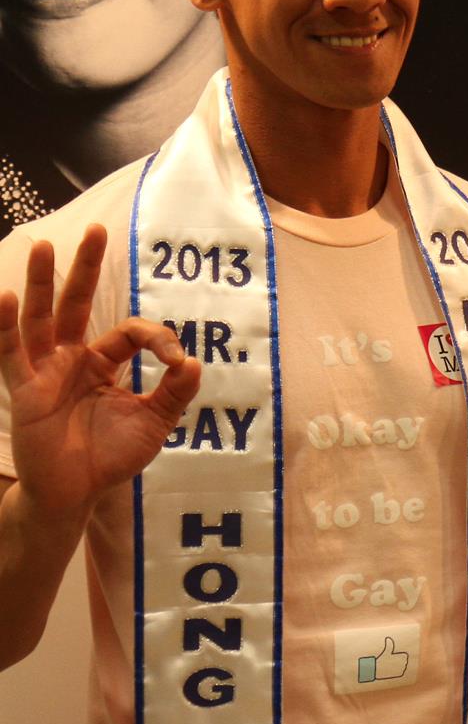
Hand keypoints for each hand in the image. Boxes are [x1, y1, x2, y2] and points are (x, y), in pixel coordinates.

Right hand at [0, 225, 200, 523]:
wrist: (77, 493)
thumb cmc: (110, 457)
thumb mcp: (153, 422)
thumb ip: (174, 392)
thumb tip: (194, 360)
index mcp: (103, 363)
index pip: (130, 332)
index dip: (158, 337)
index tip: (177, 359)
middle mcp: (71, 359)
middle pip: (78, 304)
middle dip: (86, 268)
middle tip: (96, 230)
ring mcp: (45, 371)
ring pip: (43, 318)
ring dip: (41, 282)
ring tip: (43, 245)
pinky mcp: (25, 389)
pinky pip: (11, 353)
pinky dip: (6, 325)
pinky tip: (4, 296)